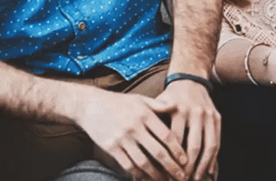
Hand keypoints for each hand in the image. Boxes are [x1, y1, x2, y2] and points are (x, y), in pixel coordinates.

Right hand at [71, 88, 187, 179]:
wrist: (89, 106)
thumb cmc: (119, 102)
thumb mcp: (140, 99)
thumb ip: (158, 104)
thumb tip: (176, 105)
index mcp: (145, 115)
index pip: (166, 136)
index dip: (177, 150)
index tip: (185, 161)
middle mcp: (135, 128)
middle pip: (157, 152)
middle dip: (171, 167)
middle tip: (181, 177)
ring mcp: (122, 139)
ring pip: (143, 162)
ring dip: (156, 175)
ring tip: (165, 181)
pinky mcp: (111, 148)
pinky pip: (127, 165)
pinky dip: (138, 174)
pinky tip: (146, 179)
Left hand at [157, 79, 220, 179]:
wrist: (190, 78)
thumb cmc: (169, 97)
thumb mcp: (158, 106)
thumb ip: (152, 125)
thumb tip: (139, 151)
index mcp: (178, 110)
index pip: (175, 141)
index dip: (171, 159)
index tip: (166, 174)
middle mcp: (195, 113)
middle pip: (193, 146)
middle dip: (188, 167)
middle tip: (181, 180)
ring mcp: (208, 116)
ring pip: (208, 146)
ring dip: (203, 166)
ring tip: (196, 179)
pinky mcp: (217, 118)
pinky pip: (217, 141)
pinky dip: (213, 158)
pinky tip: (209, 171)